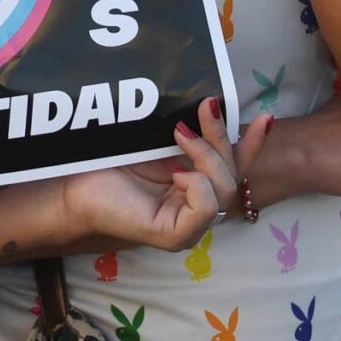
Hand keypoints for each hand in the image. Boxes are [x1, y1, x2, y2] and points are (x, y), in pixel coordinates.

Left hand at [64, 97, 250, 251]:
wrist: (73, 181)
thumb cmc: (109, 160)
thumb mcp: (156, 138)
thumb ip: (186, 131)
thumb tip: (211, 104)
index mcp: (194, 185)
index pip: (234, 167)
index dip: (252, 145)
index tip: (267, 117)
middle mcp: (195, 207)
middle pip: (232, 175)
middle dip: (222, 139)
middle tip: (203, 109)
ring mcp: (186, 224)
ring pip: (224, 190)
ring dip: (208, 157)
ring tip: (180, 136)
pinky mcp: (173, 236)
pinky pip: (205, 210)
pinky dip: (198, 187)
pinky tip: (177, 174)